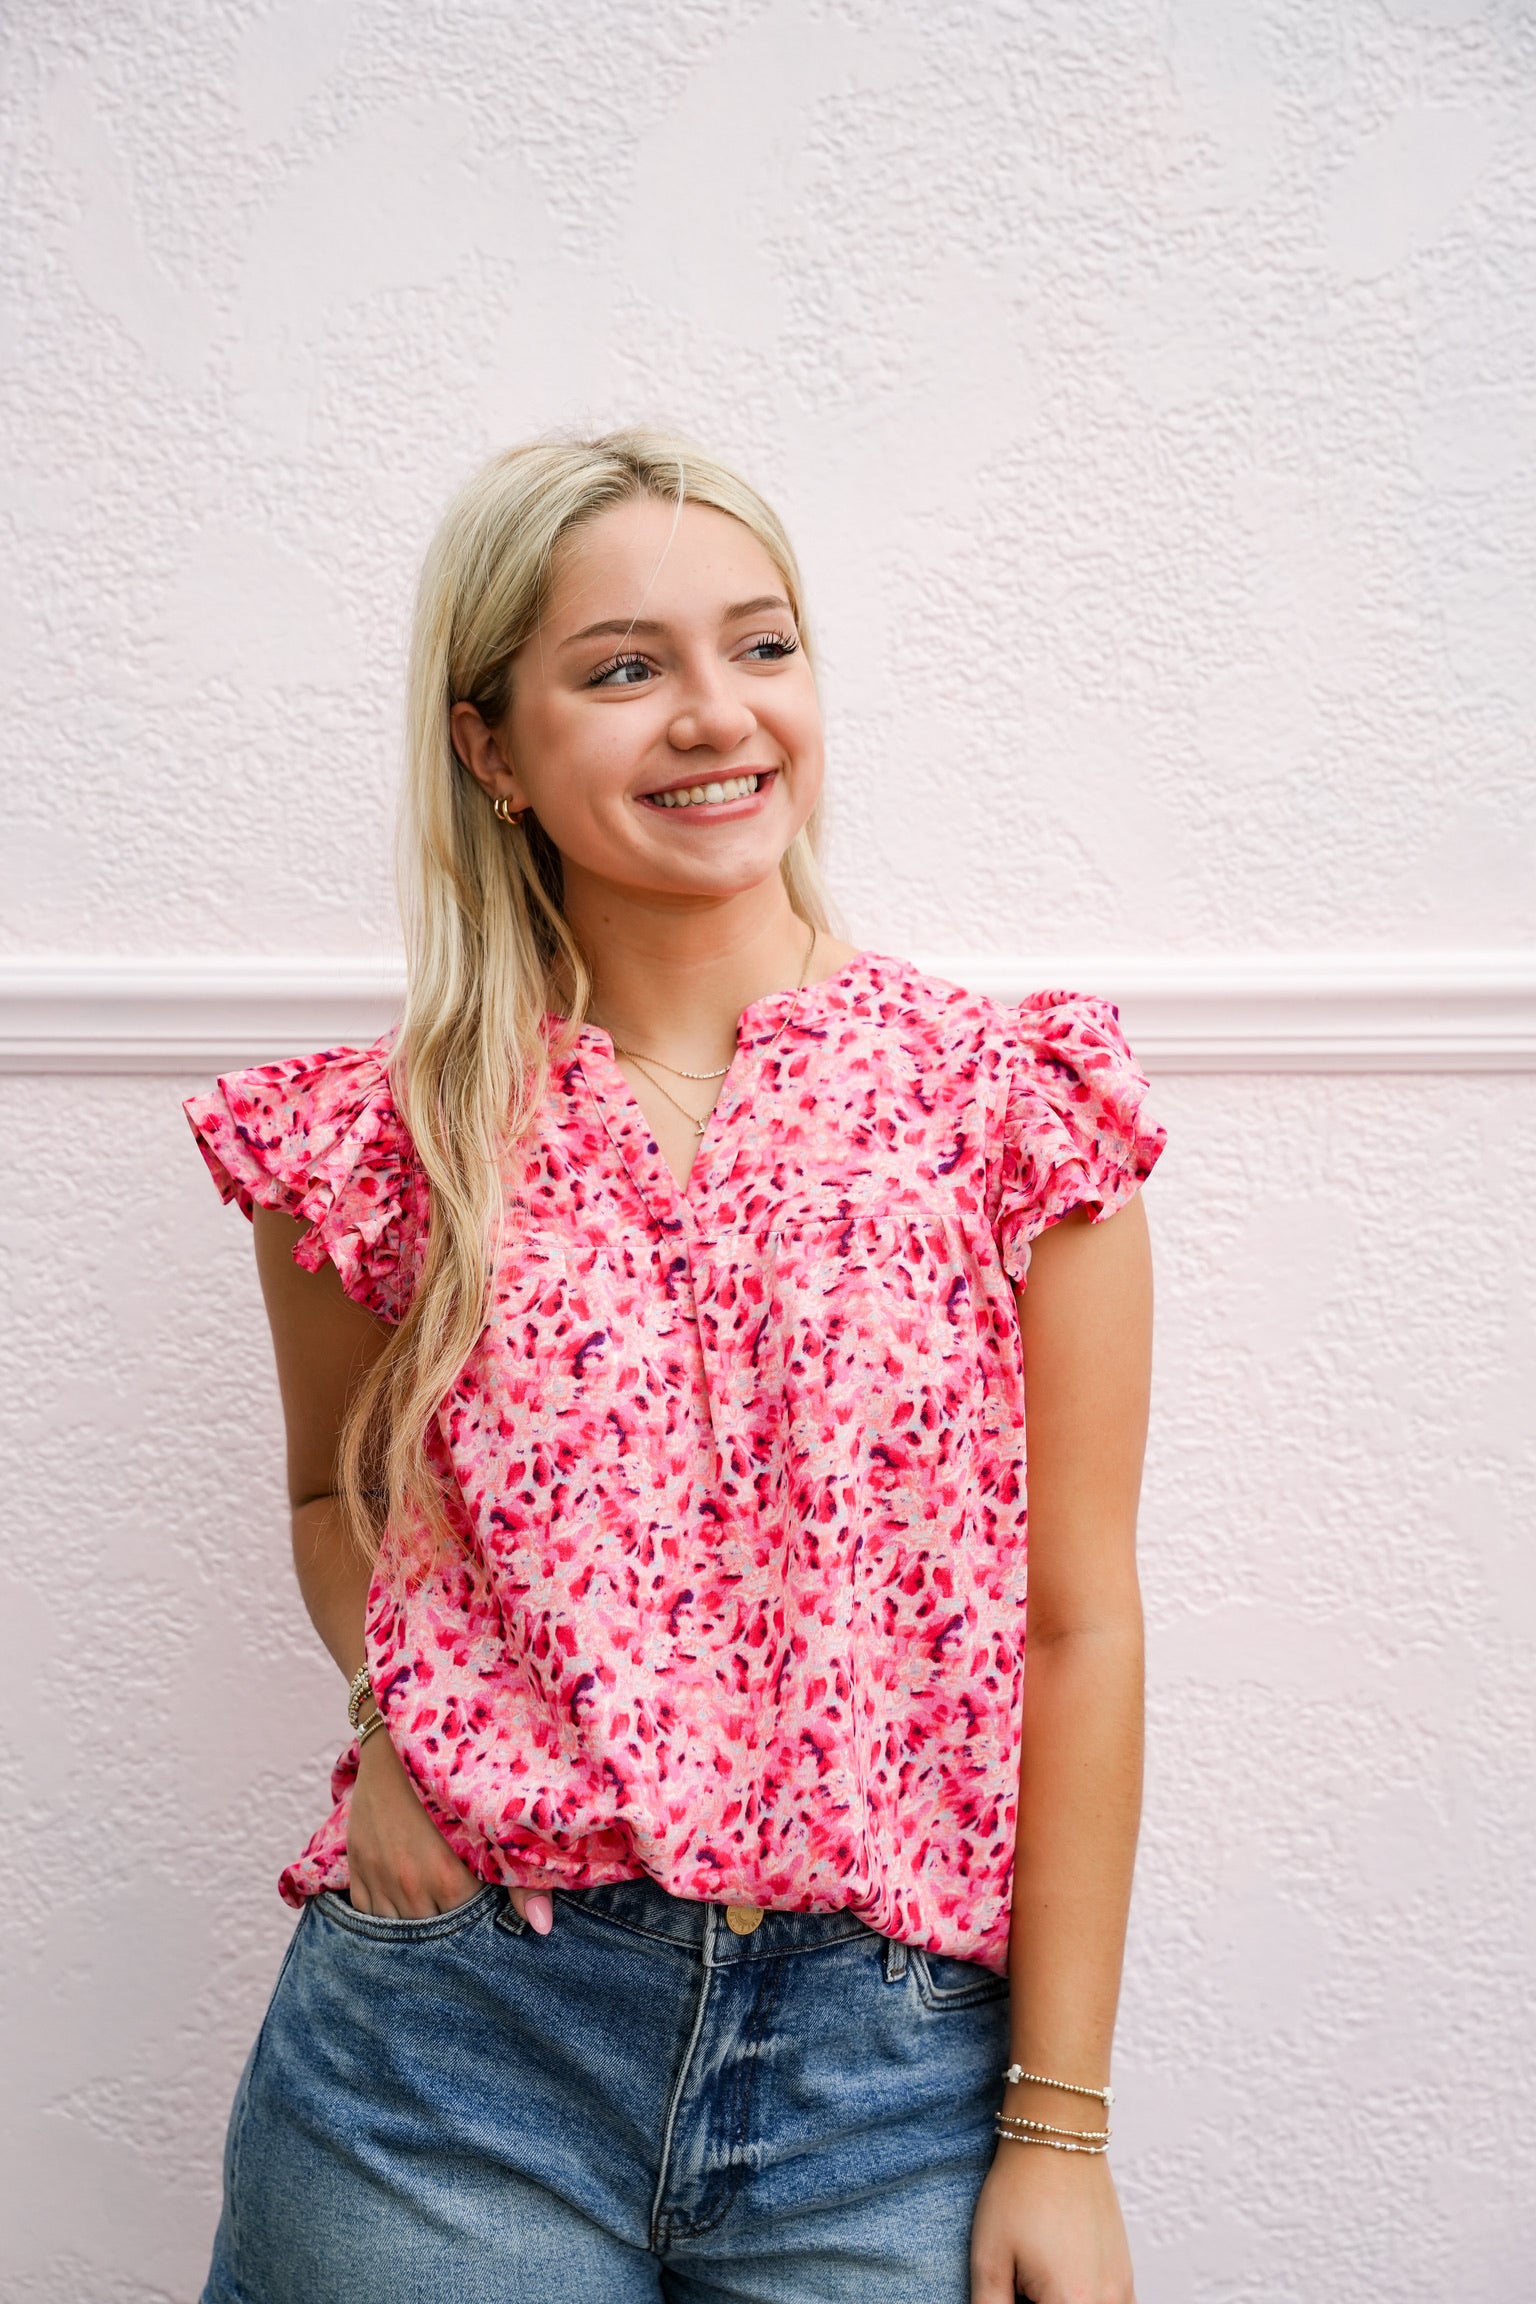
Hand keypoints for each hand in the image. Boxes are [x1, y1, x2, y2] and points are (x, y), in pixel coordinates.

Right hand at [345, 1729, 560, 1933]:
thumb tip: (541, 1927)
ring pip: (395, 1931)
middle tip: (457, 1916)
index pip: (466, 1931)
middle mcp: (410, 1883)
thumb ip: (521, 1882)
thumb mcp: (492, 1823)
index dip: (477, 1929)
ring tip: (431, 1909)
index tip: (485, 1919)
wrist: (400, 1736)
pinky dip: (381, 1917)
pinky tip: (400, 1904)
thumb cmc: (456, 1775)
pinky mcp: (356, 1865)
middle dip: (445, 1933)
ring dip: (413, 1926)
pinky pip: (364, 1914)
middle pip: (430, 1935)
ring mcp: (379, 1876)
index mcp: (449, 1876)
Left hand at [970, 2140, 1134, 2302]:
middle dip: (1037, 2301)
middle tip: (1020, 2281)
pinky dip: (1085, 2300)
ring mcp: (1122, 2289)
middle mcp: (1105, 2302)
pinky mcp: (1125, 2275)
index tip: (1010, 2288)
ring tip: (1036, 2277)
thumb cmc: (1020, 2191)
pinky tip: (1061, 2282)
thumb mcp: (989, 2259)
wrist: (1057, 2137)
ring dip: (1063, 2301)